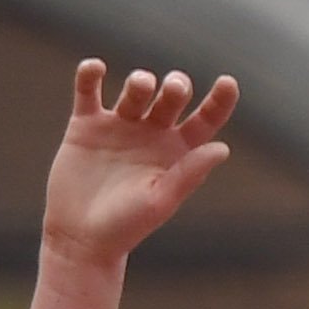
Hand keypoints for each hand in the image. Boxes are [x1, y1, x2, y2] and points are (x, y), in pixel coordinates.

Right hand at [43, 61, 236, 269]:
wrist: (80, 239)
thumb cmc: (124, 227)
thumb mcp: (160, 201)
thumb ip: (189, 173)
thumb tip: (222, 149)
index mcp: (175, 153)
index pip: (205, 121)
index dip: (219, 101)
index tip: (229, 83)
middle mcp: (151, 134)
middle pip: (172, 96)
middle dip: (176, 86)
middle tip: (174, 89)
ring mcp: (119, 126)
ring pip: (136, 89)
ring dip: (140, 82)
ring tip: (139, 87)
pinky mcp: (86, 125)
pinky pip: (89, 89)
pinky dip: (91, 74)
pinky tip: (96, 69)